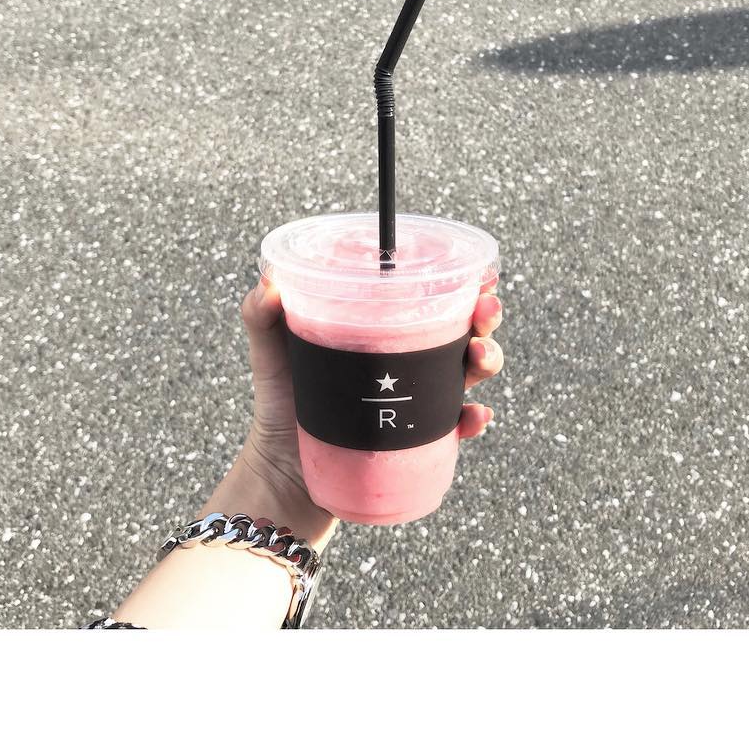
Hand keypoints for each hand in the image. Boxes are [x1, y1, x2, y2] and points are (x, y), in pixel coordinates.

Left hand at [233, 278, 504, 544]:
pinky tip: (474, 416)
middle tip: (486, 310)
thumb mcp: (272, 354)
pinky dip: (472, 420)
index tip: (481, 274)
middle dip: (484, 318)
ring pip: (468, 374)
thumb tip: (268, 284)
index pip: (429, 300)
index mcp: (384, 333)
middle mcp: (407, 364)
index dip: (460, 284)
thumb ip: (262, 316)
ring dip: (487, 360)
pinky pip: (455, 428)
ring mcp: (416, 403)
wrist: (282, 473)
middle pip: (462, 332)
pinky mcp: (417, 441)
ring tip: (480, 357)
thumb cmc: (280, 404)